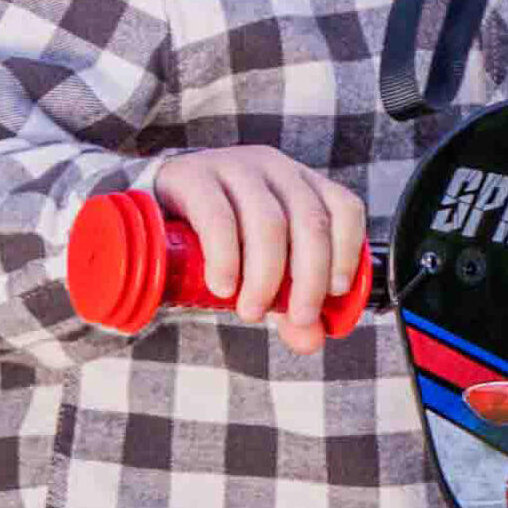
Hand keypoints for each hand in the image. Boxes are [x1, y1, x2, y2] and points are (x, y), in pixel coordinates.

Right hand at [154, 146, 367, 355]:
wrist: (160, 208)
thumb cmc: (222, 237)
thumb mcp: (260, 270)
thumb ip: (288, 305)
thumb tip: (311, 340)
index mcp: (303, 185)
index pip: (343, 208)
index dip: (348, 250)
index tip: (335, 292)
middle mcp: (276, 169)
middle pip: (309, 223)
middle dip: (308, 279)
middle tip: (297, 318)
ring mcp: (236, 167)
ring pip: (267, 222)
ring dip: (266, 276)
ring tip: (250, 311)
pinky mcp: (195, 176)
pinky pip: (218, 218)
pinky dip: (226, 258)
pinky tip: (223, 286)